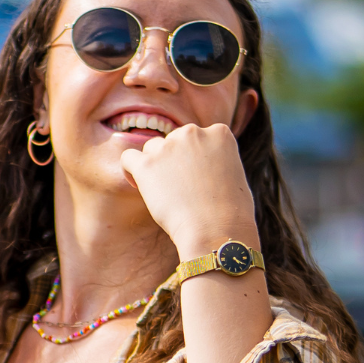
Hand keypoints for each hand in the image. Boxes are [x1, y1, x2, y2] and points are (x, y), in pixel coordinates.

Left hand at [119, 123, 258, 261]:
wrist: (215, 230)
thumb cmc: (231, 214)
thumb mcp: (234, 175)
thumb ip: (217, 162)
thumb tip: (202, 169)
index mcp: (218, 132)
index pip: (197, 137)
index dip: (191, 158)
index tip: (192, 178)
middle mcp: (193, 132)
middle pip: (173, 140)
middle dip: (173, 160)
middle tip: (177, 189)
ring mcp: (169, 146)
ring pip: (151, 148)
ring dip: (154, 166)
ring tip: (160, 192)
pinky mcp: (147, 164)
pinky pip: (128, 158)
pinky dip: (130, 170)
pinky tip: (138, 185)